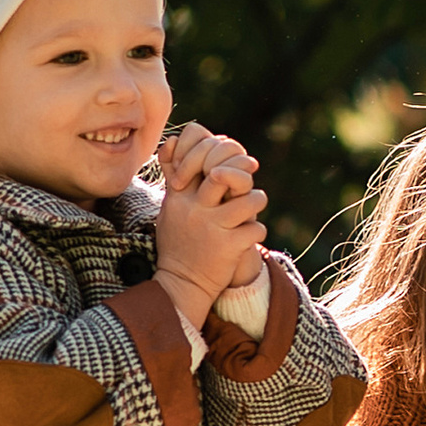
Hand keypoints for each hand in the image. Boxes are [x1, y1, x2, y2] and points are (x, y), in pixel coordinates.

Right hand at [155, 121, 266, 325]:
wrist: (180, 284)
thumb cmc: (177, 241)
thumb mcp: (169, 206)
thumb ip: (172, 175)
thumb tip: (171, 142)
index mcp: (180, 195)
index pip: (198, 157)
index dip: (217, 152)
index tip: (225, 163)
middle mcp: (195, 208)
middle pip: (224, 172)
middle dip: (242, 170)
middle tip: (248, 176)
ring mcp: (212, 227)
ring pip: (249, 199)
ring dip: (255, 201)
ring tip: (251, 207)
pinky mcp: (228, 247)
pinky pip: (256, 228)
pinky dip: (256, 231)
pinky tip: (248, 235)